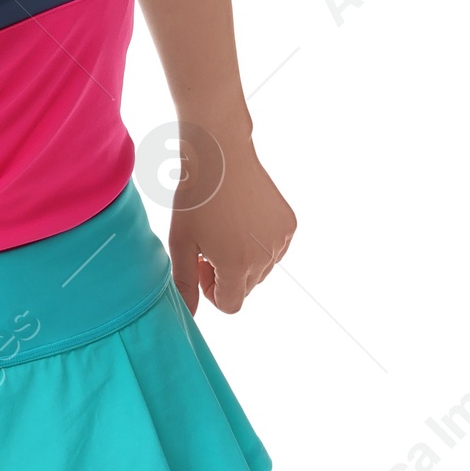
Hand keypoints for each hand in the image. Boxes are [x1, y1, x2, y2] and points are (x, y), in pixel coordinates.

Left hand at [169, 130, 295, 313]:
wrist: (220, 154)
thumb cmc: (195, 198)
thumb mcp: (181, 244)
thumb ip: (185, 284)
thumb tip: (189, 315)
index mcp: (236, 266)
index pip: (230, 305)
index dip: (211, 290)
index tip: (201, 263)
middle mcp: (265, 258)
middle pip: (245, 288)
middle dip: (225, 274)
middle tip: (209, 242)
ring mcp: (280, 241)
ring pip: (260, 270)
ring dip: (243, 259)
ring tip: (226, 228)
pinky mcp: (289, 225)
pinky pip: (273, 250)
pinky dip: (259, 243)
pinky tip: (243, 218)